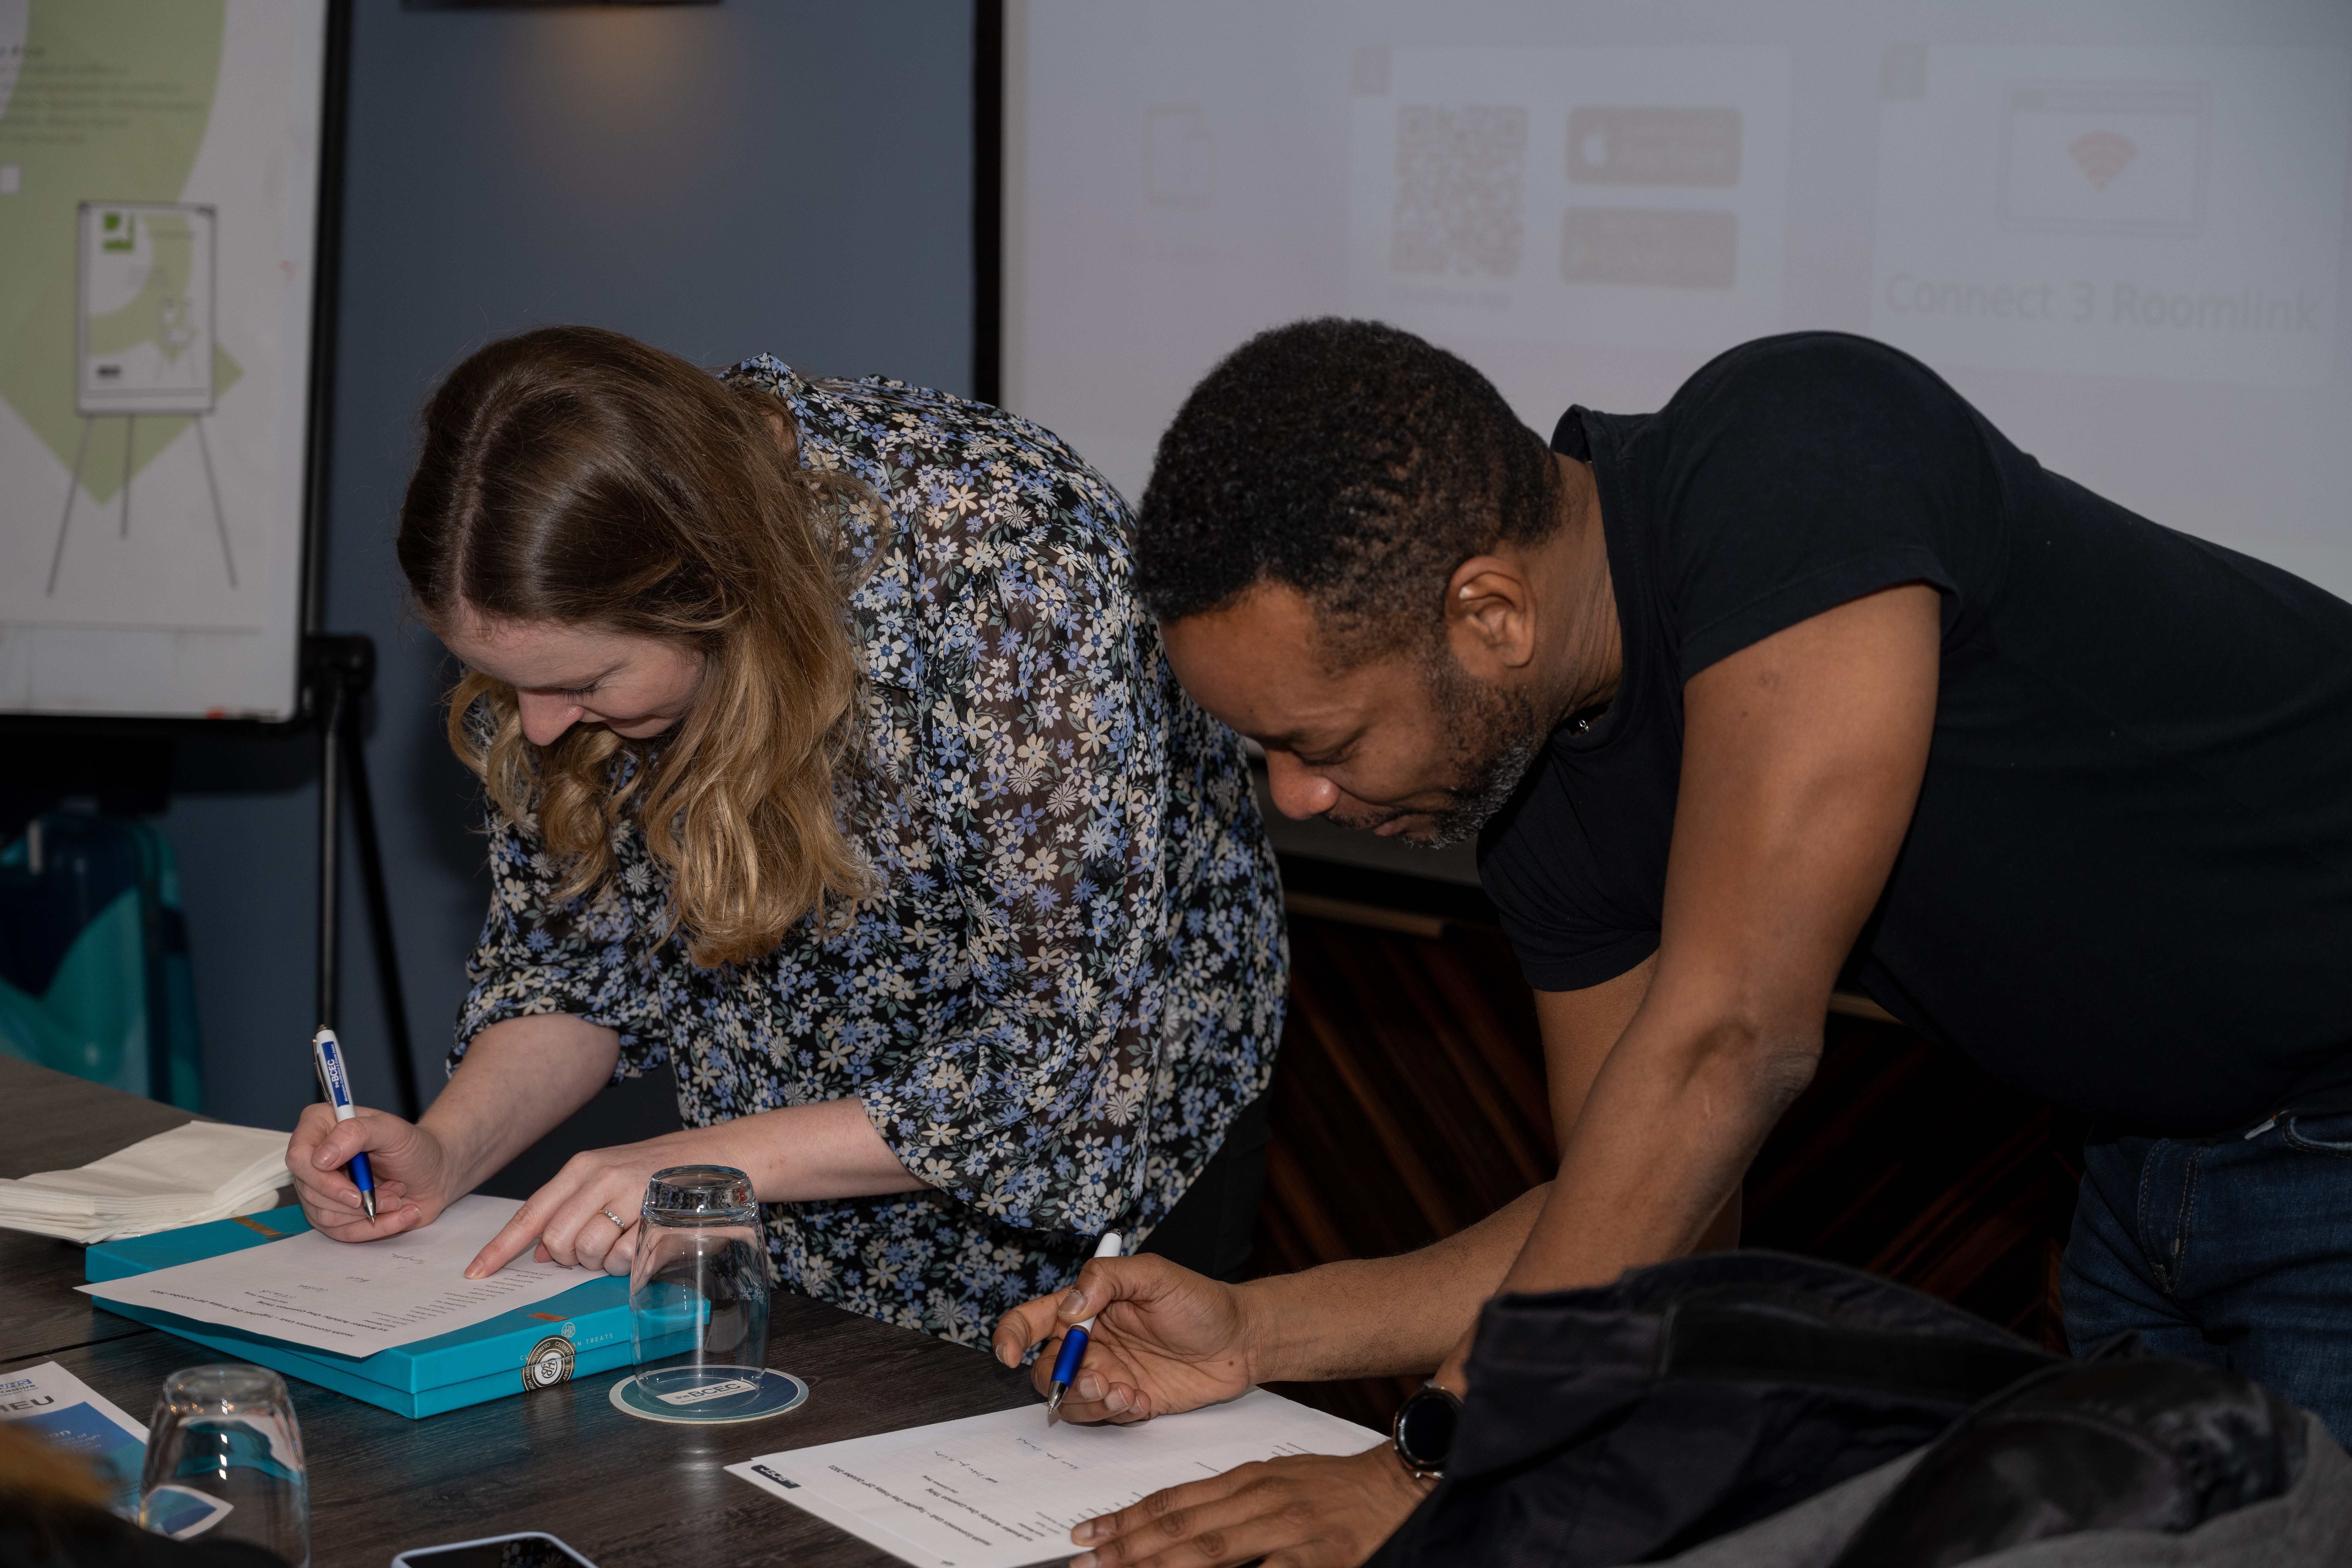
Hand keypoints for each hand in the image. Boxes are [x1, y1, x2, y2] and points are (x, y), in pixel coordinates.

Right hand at [286, 1101, 456, 1241]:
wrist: (434, 1174)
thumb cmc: (413, 1147)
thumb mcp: (393, 1130)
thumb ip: (357, 1132)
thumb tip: (321, 1157)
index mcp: (321, 1127)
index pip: (299, 1157)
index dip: (323, 1179)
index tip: (355, 1190)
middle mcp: (314, 1158)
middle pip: (311, 1191)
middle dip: (358, 1198)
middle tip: (394, 1190)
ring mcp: (320, 1189)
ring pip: (325, 1215)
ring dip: (370, 1211)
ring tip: (398, 1196)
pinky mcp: (332, 1214)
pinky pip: (341, 1232)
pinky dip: (375, 1227)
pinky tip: (400, 1213)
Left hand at [463, 1128, 738, 1280]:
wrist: (719, 1156)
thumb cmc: (660, 1173)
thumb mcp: (609, 1180)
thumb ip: (572, 1210)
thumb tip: (541, 1251)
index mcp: (582, 1167)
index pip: (530, 1212)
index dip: (500, 1247)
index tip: (476, 1272)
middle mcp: (599, 1175)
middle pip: (557, 1240)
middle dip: (572, 1259)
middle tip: (596, 1251)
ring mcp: (627, 1191)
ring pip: (589, 1251)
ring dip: (604, 1262)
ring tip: (625, 1245)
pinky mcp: (653, 1211)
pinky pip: (624, 1255)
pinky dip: (630, 1261)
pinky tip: (643, 1243)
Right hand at [990, 1254, 1254, 1423]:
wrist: (1241, 1341)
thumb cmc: (1199, 1301)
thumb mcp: (1154, 1274)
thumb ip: (1107, 1280)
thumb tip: (1069, 1306)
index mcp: (1088, 1306)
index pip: (1033, 1319)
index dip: (1010, 1335)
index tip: (1007, 1355)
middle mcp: (1092, 1342)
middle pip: (1047, 1368)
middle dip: (1063, 1379)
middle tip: (1098, 1379)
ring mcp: (1109, 1373)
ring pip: (1070, 1399)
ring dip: (1088, 1402)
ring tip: (1124, 1393)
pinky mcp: (1128, 1401)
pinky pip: (1102, 1417)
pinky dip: (1114, 1414)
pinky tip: (1142, 1402)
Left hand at [1067, 1444, 1427, 1567]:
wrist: (1398, 1484)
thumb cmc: (1335, 1487)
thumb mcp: (1276, 1479)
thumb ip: (1228, 1501)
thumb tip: (1178, 1523)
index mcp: (1248, 1478)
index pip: (1174, 1499)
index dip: (1128, 1518)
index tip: (1090, 1533)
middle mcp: (1259, 1500)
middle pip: (1181, 1528)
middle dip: (1128, 1549)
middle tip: (1087, 1563)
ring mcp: (1286, 1531)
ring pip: (1209, 1553)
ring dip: (1159, 1567)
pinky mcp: (1315, 1560)